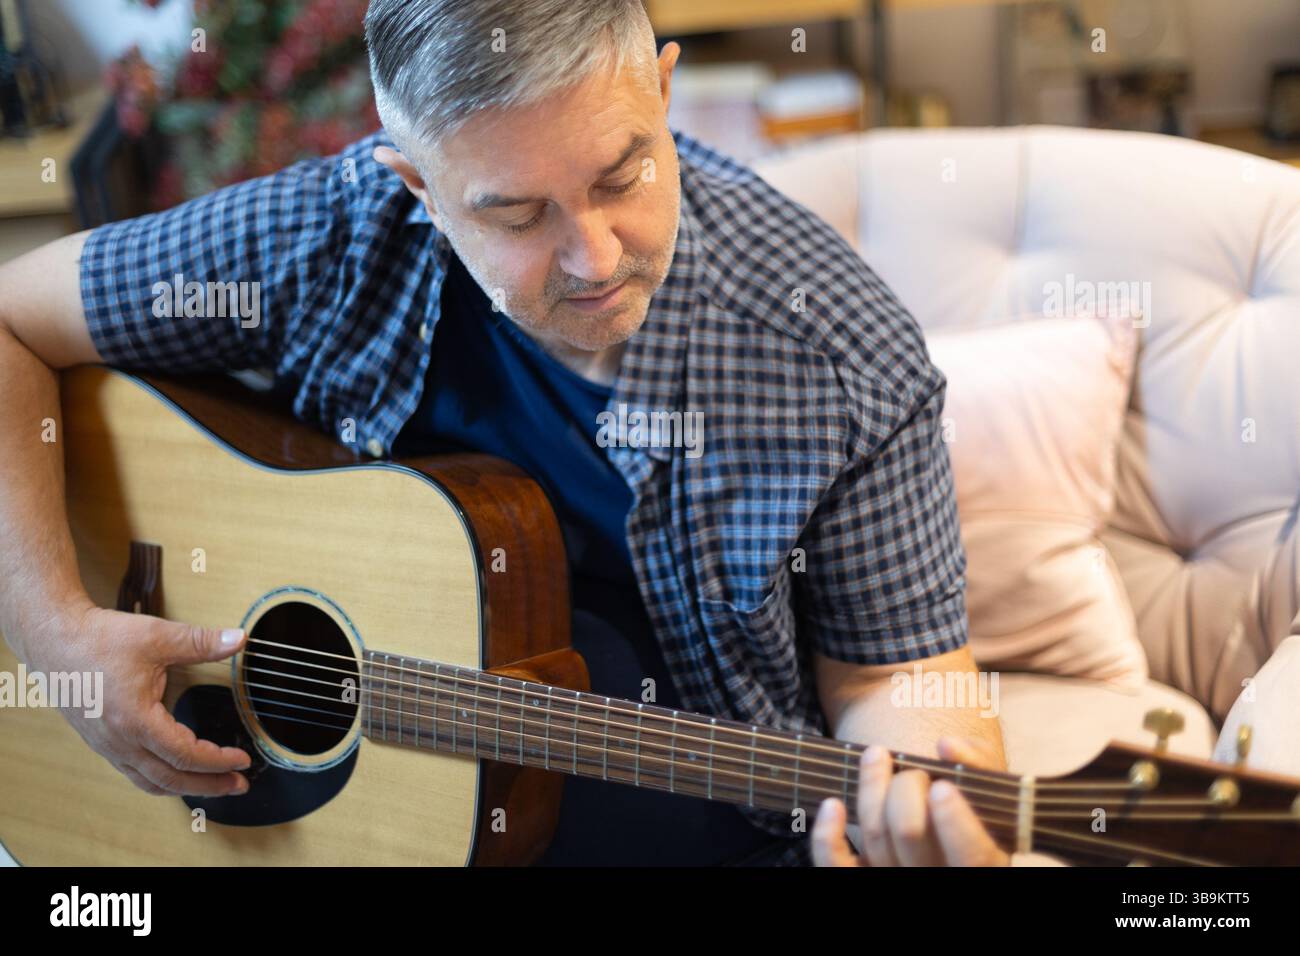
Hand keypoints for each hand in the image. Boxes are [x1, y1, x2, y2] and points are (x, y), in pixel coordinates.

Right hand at [23, 602, 253, 796]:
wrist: (53, 641)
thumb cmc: (100, 639)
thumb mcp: (158, 637)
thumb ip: (201, 642)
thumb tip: (239, 639)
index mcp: (135, 721)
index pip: (185, 754)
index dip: (218, 761)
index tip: (243, 760)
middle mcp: (119, 741)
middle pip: (170, 779)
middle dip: (209, 785)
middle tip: (239, 785)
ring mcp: (107, 746)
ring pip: (150, 782)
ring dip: (186, 787)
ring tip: (215, 785)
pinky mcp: (102, 743)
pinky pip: (135, 773)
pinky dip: (162, 779)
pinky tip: (178, 772)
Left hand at [812, 736, 1009, 866]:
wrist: (936, 827)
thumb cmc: (968, 803)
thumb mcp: (989, 785)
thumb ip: (979, 763)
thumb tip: (947, 745)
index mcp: (985, 862)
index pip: (974, 856)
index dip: (956, 823)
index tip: (942, 787)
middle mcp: (940, 878)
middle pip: (912, 835)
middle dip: (906, 789)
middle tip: (914, 771)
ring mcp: (897, 880)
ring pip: (874, 840)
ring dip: (870, 789)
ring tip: (876, 756)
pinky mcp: (862, 879)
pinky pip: (835, 866)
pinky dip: (827, 836)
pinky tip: (832, 805)